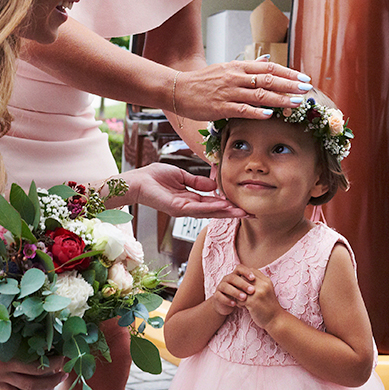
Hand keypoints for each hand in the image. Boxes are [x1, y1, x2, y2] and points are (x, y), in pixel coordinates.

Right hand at [0, 334, 65, 389]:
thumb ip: (8, 332)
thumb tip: (29, 328)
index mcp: (1, 358)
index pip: (34, 364)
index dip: (52, 362)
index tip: (65, 355)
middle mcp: (1, 372)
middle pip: (35, 379)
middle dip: (54, 375)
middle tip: (68, 367)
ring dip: (46, 387)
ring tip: (61, 382)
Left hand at [116, 163, 246, 219]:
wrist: (137, 181)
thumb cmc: (154, 177)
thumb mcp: (181, 176)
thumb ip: (197, 182)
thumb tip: (214, 185)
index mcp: (190, 198)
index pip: (213, 203)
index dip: (228, 204)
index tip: (243, 205)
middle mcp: (189, 207)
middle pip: (215, 211)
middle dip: (233, 212)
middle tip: (251, 213)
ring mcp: (183, 209)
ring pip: (209, 211)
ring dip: (226, 212)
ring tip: (242, 212)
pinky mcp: (177, 208)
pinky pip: (197, 208)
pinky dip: (211, 208)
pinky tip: (223, 207)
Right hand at [175, 60, 313, 120]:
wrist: (178, 89)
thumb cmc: (203, 81)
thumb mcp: (226, 68)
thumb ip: (248, 66)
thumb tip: (268, 59)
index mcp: (238, 67)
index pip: (269, 68)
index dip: (288, 72)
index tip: (304, 78)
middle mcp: (235, 77)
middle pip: (268, 79)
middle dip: (289, 84)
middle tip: (306, 89)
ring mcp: (228, 92)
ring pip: (259, 95)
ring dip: (280, 99)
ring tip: (296, 103)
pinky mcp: (220, 107)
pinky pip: (242, 109)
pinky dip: (257, 112)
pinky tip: (270, 115)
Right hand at [211, 266, 255, 314]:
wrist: (227, 305)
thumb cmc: (240, 295)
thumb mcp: (247, 289)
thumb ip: (253, 283)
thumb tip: (266, 280)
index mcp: (235, 275)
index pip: (239, 268)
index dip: (246, 272)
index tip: (254, 278)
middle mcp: (227, 279)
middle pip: (233, 277)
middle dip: (242, 284)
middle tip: (252, 290)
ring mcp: (221, 287)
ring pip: (225, 286)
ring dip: (235, 292)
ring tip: (244, 298)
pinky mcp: (216, 296)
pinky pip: (219, 296)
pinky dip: (227, 300)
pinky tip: (234, 304)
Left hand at [240, 266, 280, 328]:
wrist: (276, 320)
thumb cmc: (269, 305)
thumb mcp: (267, 290)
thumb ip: (258, 282)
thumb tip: (244, 275)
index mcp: (266, 281)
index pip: (251, 271)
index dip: (245, 277)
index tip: (245, 285)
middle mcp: (263, 285)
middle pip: (243, 278)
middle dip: (239, 286)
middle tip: (241, 294)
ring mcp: (257, 293)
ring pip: (239, 289)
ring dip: (238, 295)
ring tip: (242, 300)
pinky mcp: (252, 302)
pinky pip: (239, 299)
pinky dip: (239, 304)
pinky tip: (243, 307)